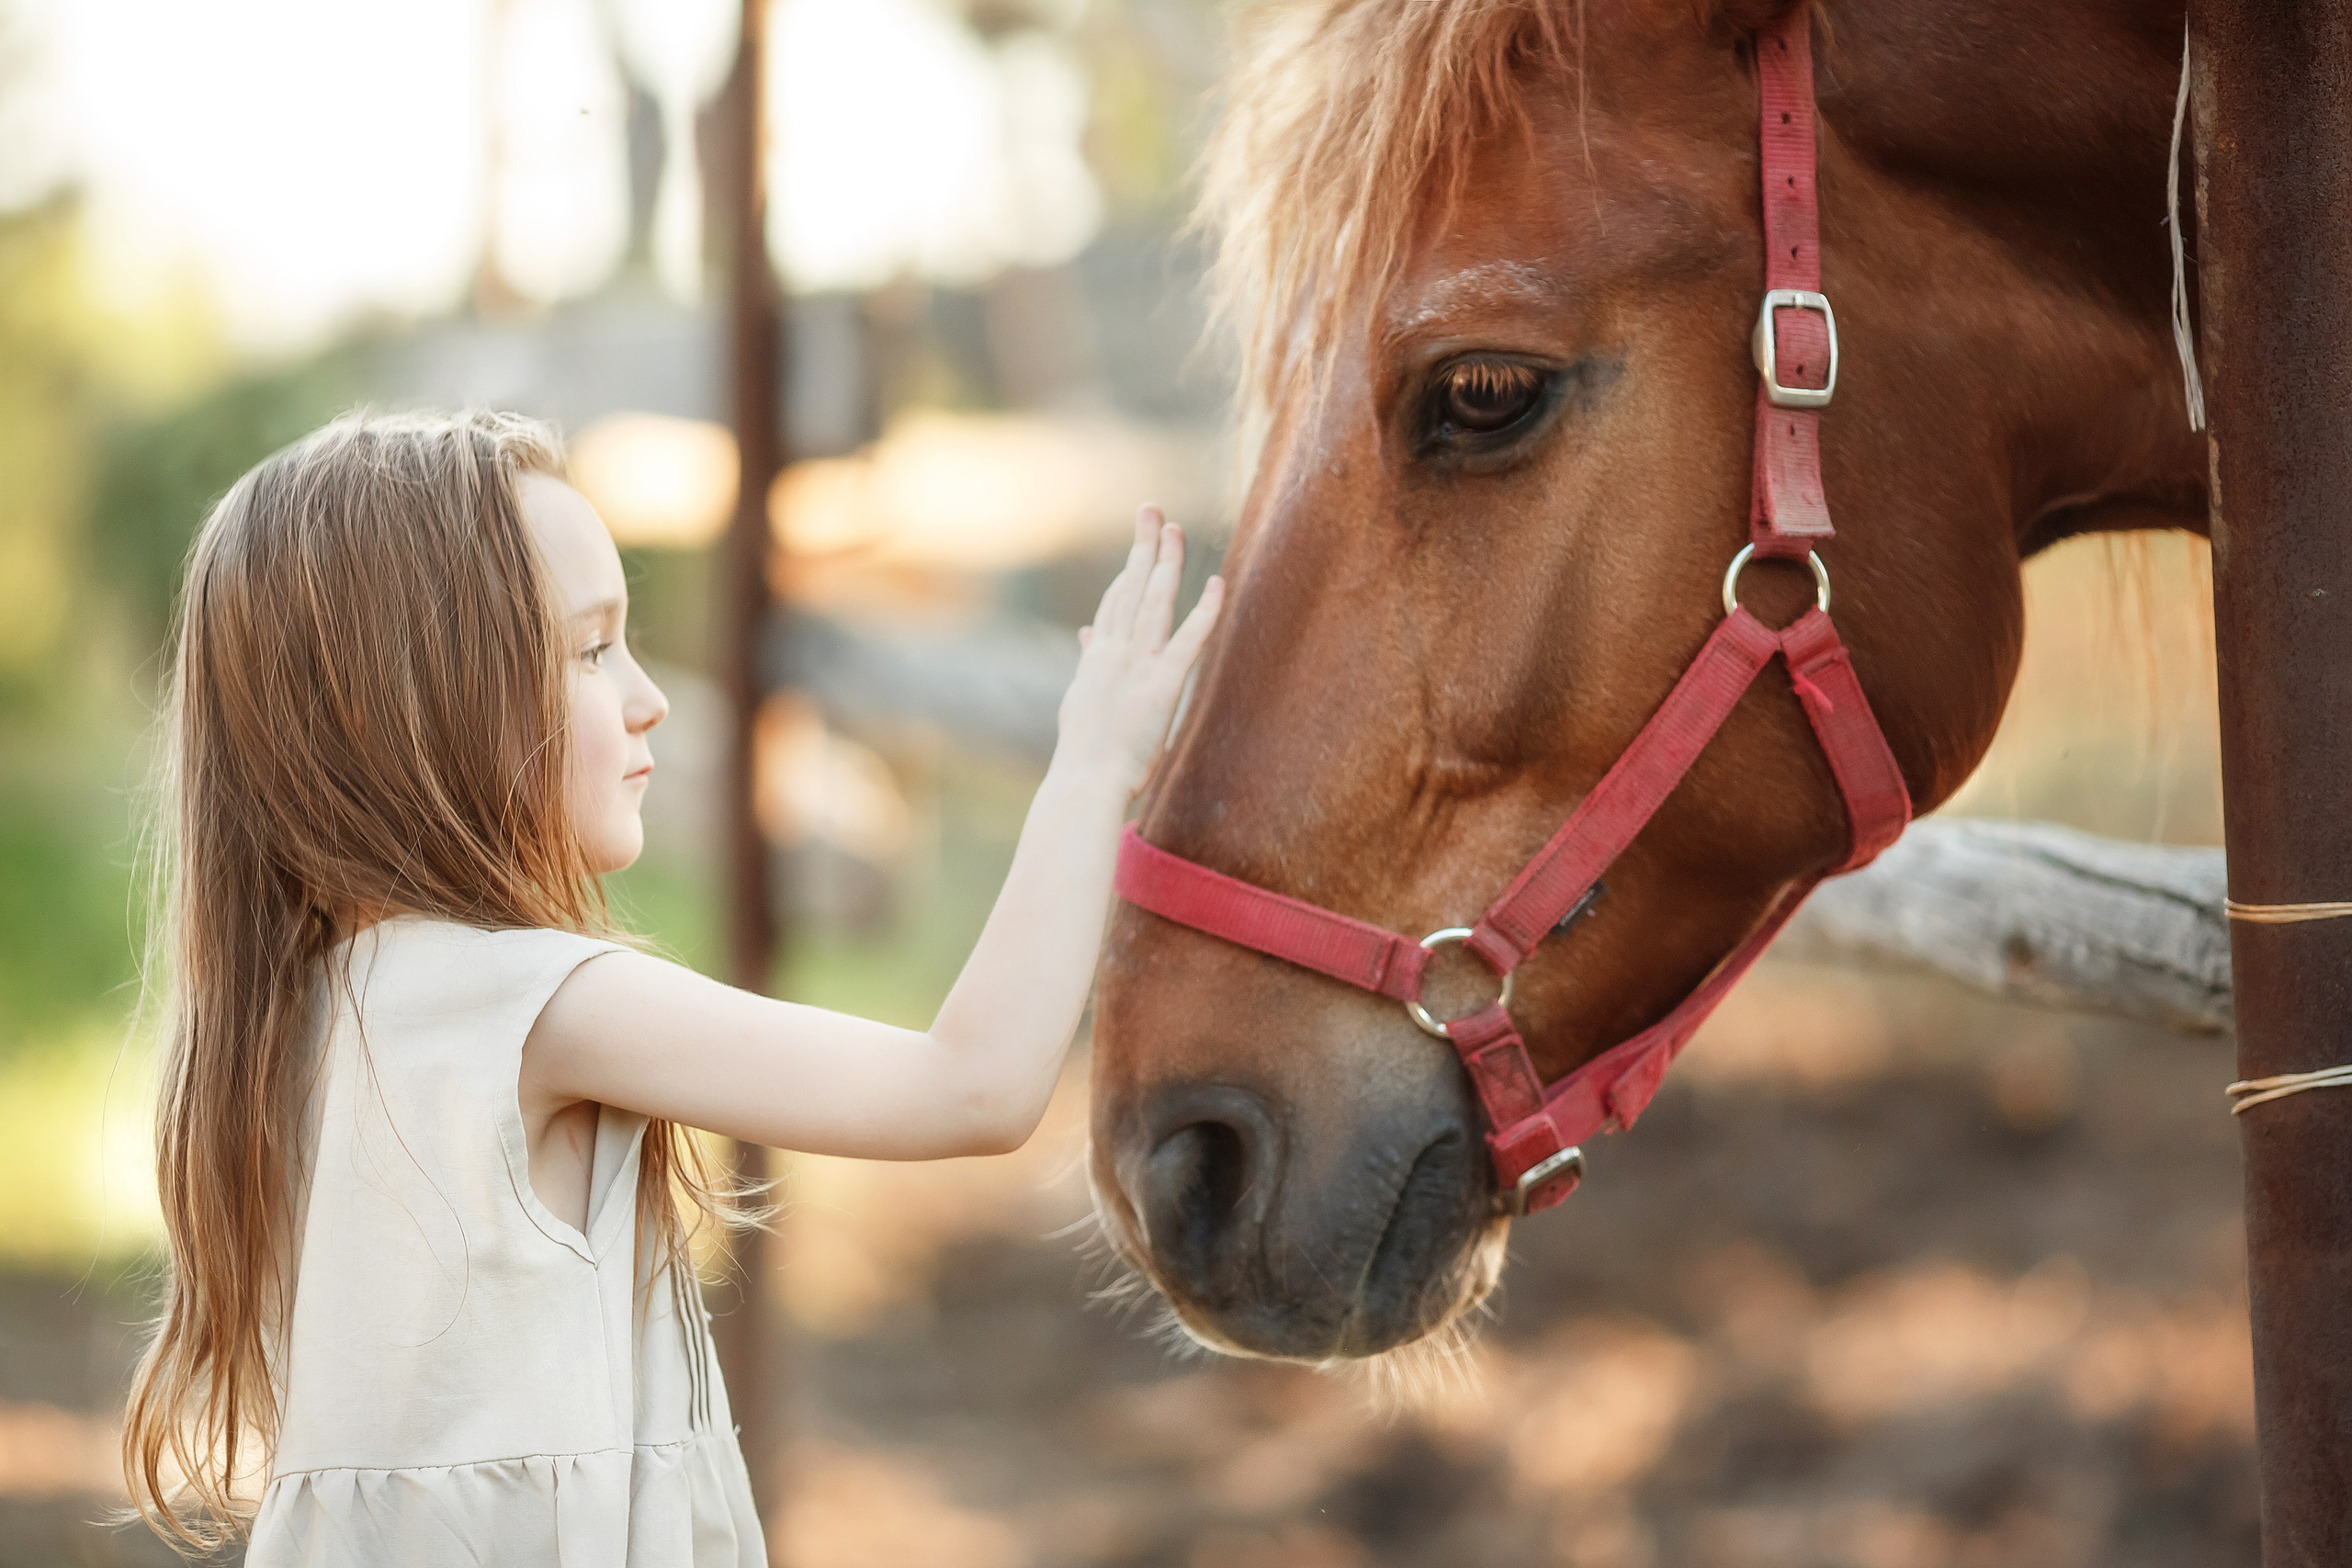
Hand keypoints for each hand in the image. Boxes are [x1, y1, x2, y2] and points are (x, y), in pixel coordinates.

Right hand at [1056, 506, 1224, 798]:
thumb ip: (1087, 664)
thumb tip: (1084, 636)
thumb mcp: (1079, 702)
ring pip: (1154, 601)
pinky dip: (1204, 610)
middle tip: (1152, 510)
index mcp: (1097, 659)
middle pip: (1130, 587)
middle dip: (1143, 545)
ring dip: (1166, 562)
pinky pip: (1188, 640)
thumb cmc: (1084, 755)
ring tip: (1175, 529)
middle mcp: (1114, 652)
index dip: (1127, 570)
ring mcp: (1137, 664)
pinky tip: (1218, 585)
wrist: (1084, 781)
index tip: (1139, 544)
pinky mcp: (1162, 684)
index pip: (1115, 603)